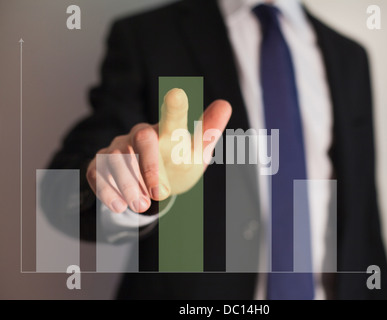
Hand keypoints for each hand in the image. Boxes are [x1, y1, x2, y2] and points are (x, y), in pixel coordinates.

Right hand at [86, 88, 231, 212]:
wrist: (153, 184)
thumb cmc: (177, 162)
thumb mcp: (196, 153)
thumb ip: (208, 132)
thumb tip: (225, 104)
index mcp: (168, 130)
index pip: (173, 115)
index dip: (176, 107)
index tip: (178, 93)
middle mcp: (141, 134)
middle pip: (142, 137)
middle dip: (150, 166)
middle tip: (161, 193)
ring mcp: (118, 148)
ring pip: (118, 157)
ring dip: (129, 184)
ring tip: (142, 206)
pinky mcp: (100, 165)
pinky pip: (97, 172)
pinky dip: (107, 190)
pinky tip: (119, 206)